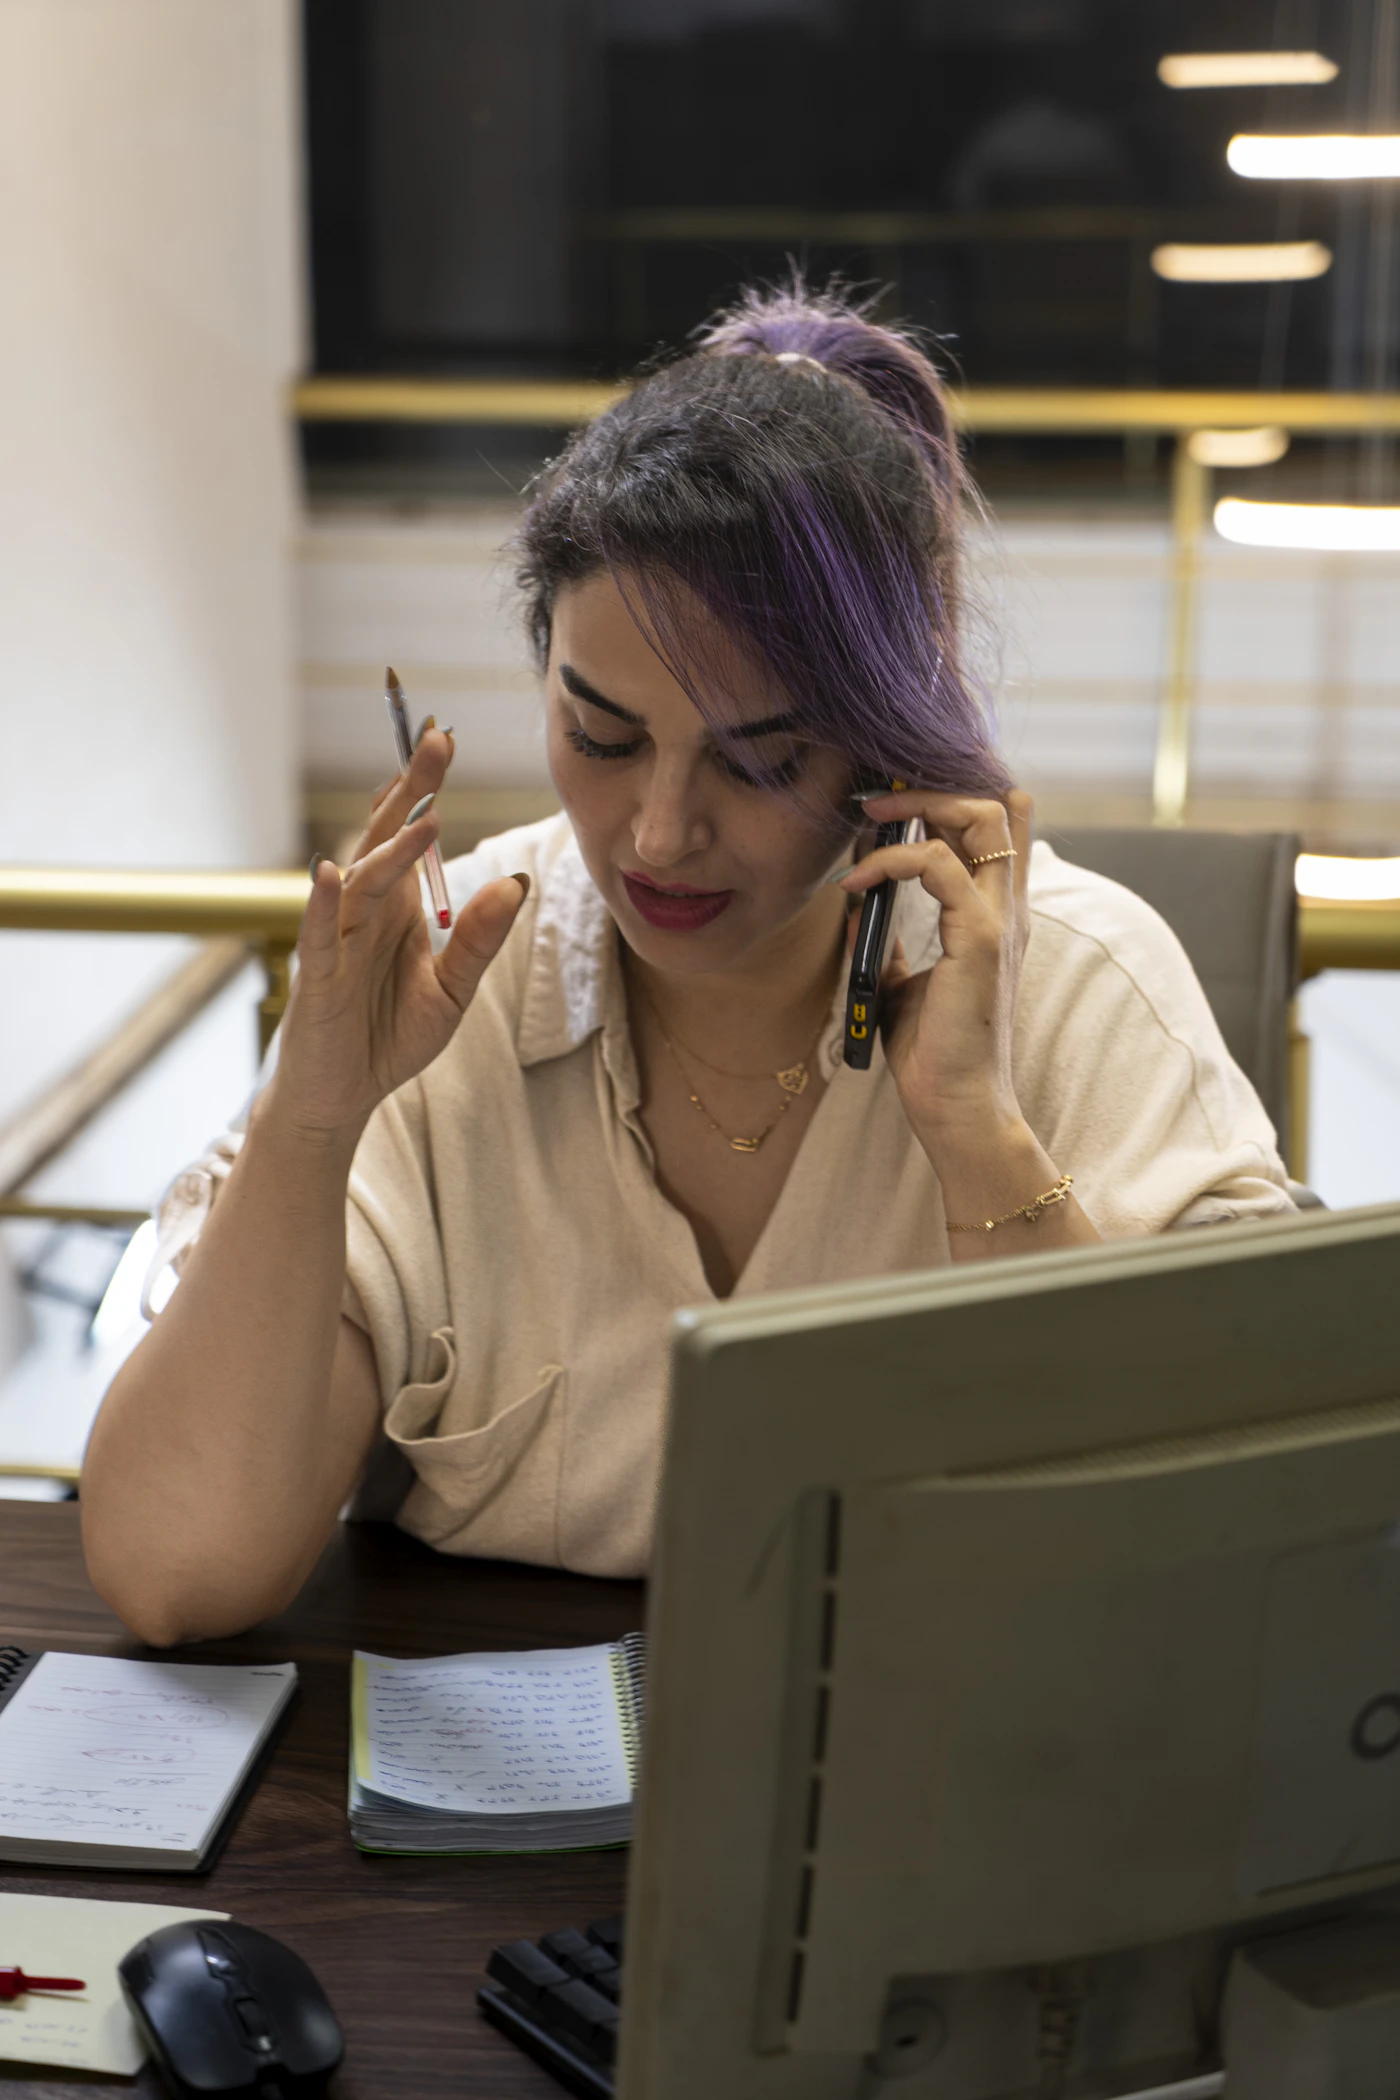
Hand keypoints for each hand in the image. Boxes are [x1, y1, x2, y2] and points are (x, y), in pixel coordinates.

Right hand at [262, 730, 528, 1146]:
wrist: (342, 1098)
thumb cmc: (389, 1038)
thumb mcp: (453, 991)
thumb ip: (480, 940)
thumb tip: (516, 883)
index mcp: (398, 908)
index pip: (411, 835)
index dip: (425, 789)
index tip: (445, 738)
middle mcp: (365, 912)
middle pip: (385, 838)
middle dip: (410, 790)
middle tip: (437, 739)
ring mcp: (336, 941)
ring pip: (361, 880)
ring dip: (389, 847)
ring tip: (422, 813)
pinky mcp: (317, 979)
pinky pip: (318, 934)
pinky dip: (321, 903)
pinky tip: (329, 872)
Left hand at [838, 786, 1034, 1150]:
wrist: (956, 1105)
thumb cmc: (932, 1051)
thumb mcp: (900, 983)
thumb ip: (888, 941)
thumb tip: (856, 907)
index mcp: (995, 914)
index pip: (1001, 825)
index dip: (954, 795)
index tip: (894, 802)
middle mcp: (1006, 908)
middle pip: (996, 803)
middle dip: (932, 787)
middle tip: (875, 801)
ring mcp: (998, 920)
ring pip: (981, 816)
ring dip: (917, 806)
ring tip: (867, 819)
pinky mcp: (980, 939)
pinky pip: (937, 865)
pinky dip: (890, 862)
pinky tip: (856, 884)